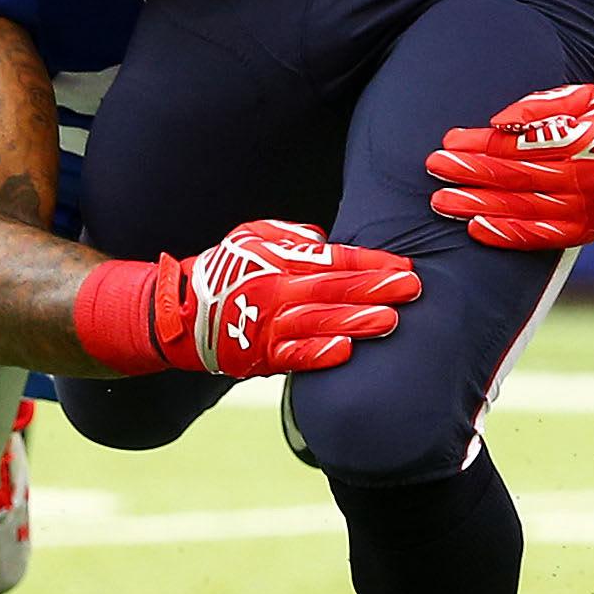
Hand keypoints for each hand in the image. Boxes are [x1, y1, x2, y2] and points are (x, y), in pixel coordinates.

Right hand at [146, 219, 422, 374]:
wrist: (180, 313)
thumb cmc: (227, 270)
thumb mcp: (253, 237)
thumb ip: (293, 237)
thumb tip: (327, 242)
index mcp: (279, 258)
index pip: (334, 259)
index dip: (370, 264)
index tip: (405, 266)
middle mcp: (276, 289)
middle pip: (332, 288)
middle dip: (375, 289)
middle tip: (412, 288)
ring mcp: (267, 324)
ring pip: (318, 322)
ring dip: (355, 321)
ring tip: (390, 321)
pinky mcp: (259, 355)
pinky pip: (292, 356)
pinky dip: (317, 354)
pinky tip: (344, 352)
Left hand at [430, 66, 593, 250]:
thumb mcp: (585, 96)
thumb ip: (543, 107)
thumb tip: (499, 122)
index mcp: (584, 142)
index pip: (521, 145)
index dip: (482, 143)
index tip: (449, 140)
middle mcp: (585, 178)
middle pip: (515, 177)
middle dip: (470, 173)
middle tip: (434, 168)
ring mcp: (585, 209)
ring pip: (522, 208)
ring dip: (478, 205)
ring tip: (442, 201)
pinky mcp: (585, 231)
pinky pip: (541, 237)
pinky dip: (507, 234)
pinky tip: (476, 229)